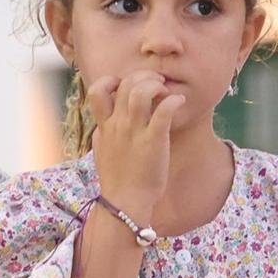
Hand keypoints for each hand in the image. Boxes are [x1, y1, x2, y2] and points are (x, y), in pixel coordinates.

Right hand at [88, 70, 183, 219]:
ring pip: (140, 91)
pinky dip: (174, 100)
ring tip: (165, 90)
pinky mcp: (153, 140)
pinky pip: (164, 110)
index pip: (97, 90)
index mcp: (104, 126)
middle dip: (142, 76)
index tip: (125, 85)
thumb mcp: (102, 151)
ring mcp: (135, 131)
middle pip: (125, 83)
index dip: (111, 80)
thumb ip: (103, 134)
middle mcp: (117, 124)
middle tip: (156, 83)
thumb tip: (103, 124)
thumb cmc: (117, 179)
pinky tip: (179, 102)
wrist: (125, 202)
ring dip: (155, 84)